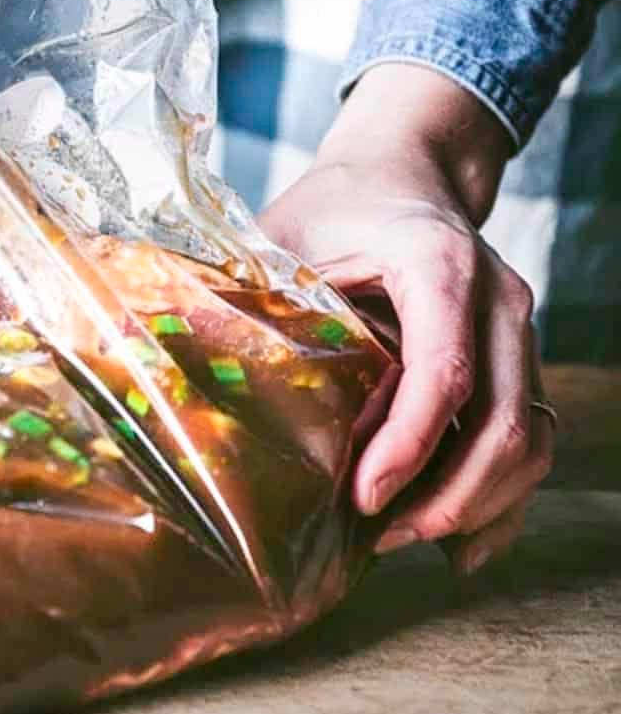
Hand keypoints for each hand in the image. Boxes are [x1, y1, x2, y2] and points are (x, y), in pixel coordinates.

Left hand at [258, 64, 554, 574]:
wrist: (407, 168)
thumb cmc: (340, 202)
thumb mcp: (289, 232)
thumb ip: (255, 292)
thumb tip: (181, 356)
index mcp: (438, 263)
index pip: (446, 370)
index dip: (410, 444)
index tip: (363, 497)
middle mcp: (497, 298)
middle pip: (504, 422)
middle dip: (445, 497)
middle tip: (377, 534)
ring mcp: (518, 330)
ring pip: (529, 439)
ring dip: (475, 504)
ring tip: (403, 538)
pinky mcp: (520, 357)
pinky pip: (534, 438)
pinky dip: (502, 498)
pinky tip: (457, 545)